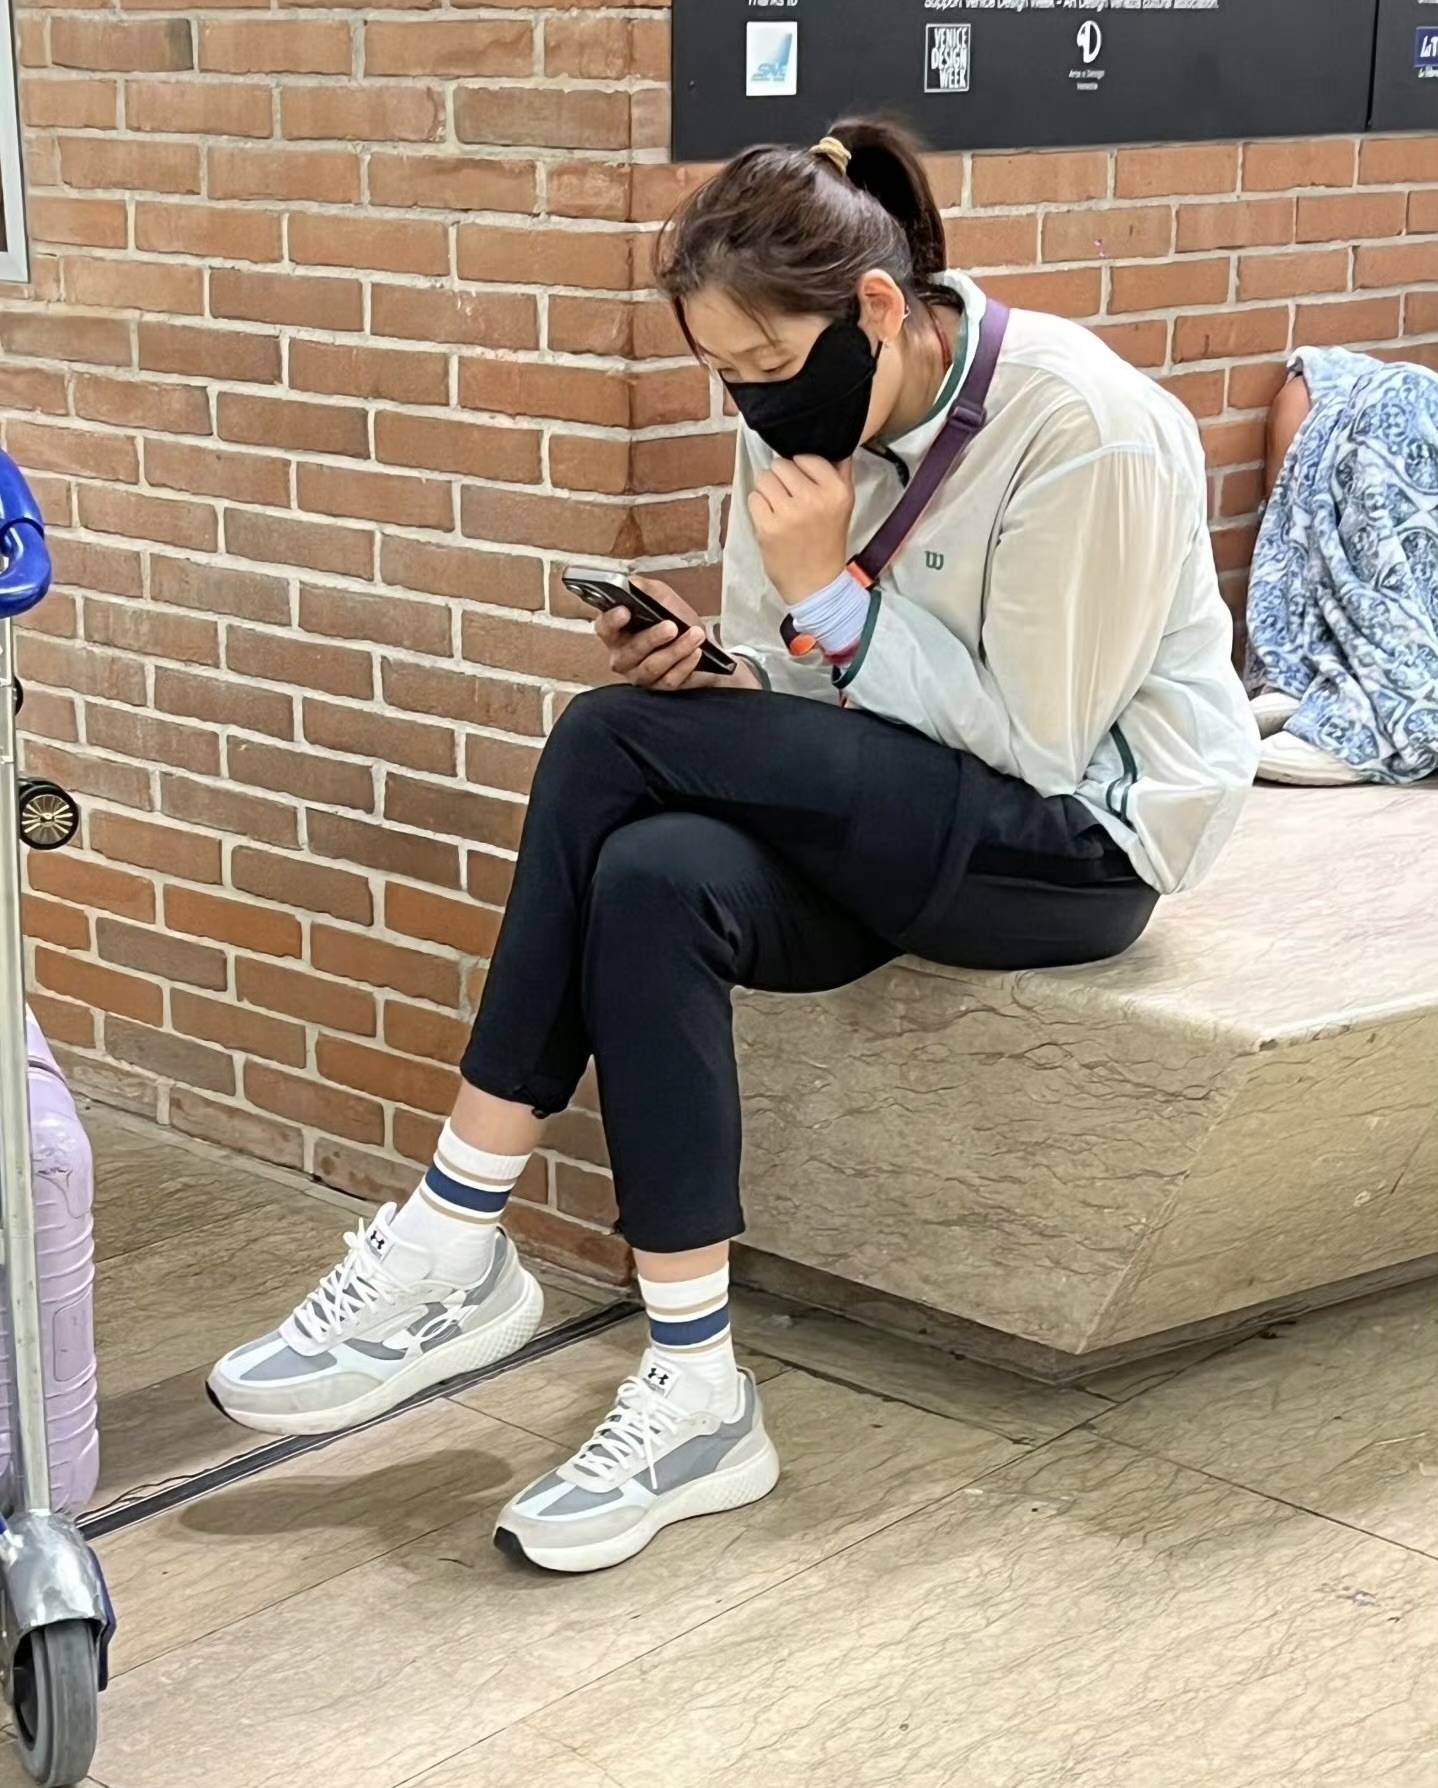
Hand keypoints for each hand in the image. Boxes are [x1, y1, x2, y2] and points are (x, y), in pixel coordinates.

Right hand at [595, 577, 759, 693]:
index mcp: (615, 632)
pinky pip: (669, 681)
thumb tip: (632, 584)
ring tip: (694, 635)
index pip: (604, 627)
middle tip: (671, 626)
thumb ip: (641, 587)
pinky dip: (685, 666)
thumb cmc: (668, 614)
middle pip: (631, 652)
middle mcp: (623, 657)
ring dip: (675, 651)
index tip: (625, 611)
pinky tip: (695, 653)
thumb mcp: (655, 593)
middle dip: (652, 638)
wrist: (693, 633)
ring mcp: (640, 675)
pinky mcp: (660, 686)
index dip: (612, 620)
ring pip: (652, 668)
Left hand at [747, 456, 854, 605]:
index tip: (803, 485)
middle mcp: (814, 499)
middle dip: (781, 479)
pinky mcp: (768, 527)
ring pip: (764, 478)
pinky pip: (753, 498)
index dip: (800, 468)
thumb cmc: (828, 541)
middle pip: (781, 465)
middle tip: (789, 499)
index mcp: (837, 490)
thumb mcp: (845, 504)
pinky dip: (758, 508)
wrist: (817, 584)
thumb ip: (840, 471)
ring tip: (779, 509)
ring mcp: (789, 513)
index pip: (806, 457)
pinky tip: (770, 521)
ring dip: (767, 491)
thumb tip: (833, 440)